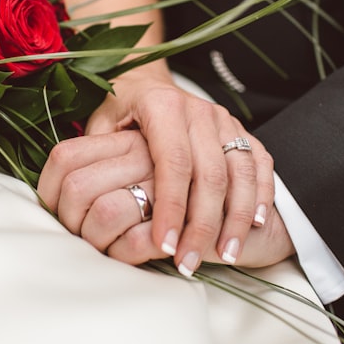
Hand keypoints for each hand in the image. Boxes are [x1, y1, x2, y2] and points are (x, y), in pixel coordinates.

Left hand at [38, 130, 294, 269]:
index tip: (164, 245)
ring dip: (236, 217)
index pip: (171, 161)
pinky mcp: (243, 131)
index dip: (170, 206)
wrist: (150, 82)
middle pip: (209, 172)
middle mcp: (197, 109)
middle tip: (190, 261)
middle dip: (203, 222)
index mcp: (161, 105)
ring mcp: (224, 120)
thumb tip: (83, 198)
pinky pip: (259, 165)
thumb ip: (96, 155)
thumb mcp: (101, 125)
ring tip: (227, 254)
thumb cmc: (120, 112)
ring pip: (239, 172)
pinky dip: (260, 195)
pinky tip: (255, 225)